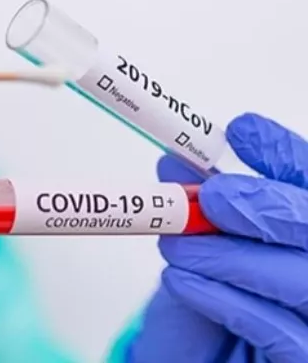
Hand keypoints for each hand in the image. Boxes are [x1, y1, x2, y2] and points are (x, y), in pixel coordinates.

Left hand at [127, 113, 307, 362]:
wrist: (199, 357)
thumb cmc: (209, 300)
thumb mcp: (199, 247)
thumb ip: (197, 207)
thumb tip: (176, 161)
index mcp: (305, 228)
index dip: (286, 155)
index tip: (242, 130)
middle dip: (265, 205)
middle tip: (211, 195)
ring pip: (303, 279)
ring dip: (232, 256)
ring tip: (177, 245)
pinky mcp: (305, 359)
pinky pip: (281, 333)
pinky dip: (227, 300)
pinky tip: (182, 281)